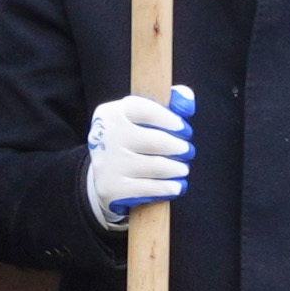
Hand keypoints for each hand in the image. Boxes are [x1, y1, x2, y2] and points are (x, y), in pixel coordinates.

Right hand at [82, 86, 195, 227]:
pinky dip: (169, 187)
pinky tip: (177, 186)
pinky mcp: (112, 188)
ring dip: (177, 169)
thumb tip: (186, 102)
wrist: (102, 175)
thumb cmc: (130, 141)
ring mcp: (108, 164)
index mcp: (112, 113)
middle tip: (188, 151)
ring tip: (182, 169)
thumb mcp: (140, 118)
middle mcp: (106, 137)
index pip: (147, 111)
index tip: (185, 130)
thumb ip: (167, 103)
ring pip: (156, 167)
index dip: (172, 121)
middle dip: (179, 148)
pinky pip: (150, 188)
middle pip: (156, 142)